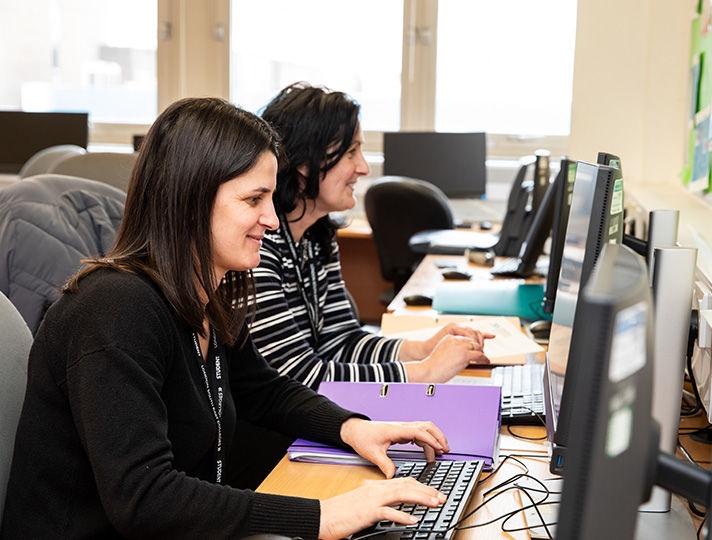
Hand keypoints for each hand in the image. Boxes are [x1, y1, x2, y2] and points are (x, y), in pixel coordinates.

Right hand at [319, 477, 445, 539]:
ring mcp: (372, 500)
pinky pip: (387, 512)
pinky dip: (401, 515)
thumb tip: (396, 507)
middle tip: (441, 497)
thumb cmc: (342, 512)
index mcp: (376, 487)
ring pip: (401, 494)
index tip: (434, 493)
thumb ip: (380, 502)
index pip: (403, 482)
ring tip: (434, 503)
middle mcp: (376, 490)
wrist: (323, 516)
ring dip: (420, 498)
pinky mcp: (367, 512)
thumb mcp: (364, 503)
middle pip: (406, 486)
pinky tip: (413, 520)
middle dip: (426, 491)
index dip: (421, 486)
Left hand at [340, 418, 449, 477]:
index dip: (431, 440)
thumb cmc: (362, 438)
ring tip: (441, 452)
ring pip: (424, 429)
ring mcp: (402, 428)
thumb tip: (393, 476)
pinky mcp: (401, 431)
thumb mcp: (373, 453)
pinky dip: (426, 441)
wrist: (355, 430)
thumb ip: (385, 464)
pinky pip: (418, 434)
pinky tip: (428, 451)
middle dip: (438, 436)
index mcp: (396, 430)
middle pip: (426, 426)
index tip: (440, 449)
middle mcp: (401, 427)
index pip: (419, 432)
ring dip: (434, 438)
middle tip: (446, 449)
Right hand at [405, 334, 490, 382]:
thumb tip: (462, 357)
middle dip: (478, 348)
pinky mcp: (465, 354)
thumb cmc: (433, 366)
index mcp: (449, 338)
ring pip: (477, 347)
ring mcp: (460, 346)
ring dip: (482, 353)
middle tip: (480, 355)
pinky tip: (486, 361)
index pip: (465, 338)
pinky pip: (479, 355)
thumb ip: (452, 351)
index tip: (475, 350)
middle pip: (472, 341)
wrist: (429, 370)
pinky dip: (484, 358)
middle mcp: (455, 340)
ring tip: (484, 358)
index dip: (471, 345)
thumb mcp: (443, 353)